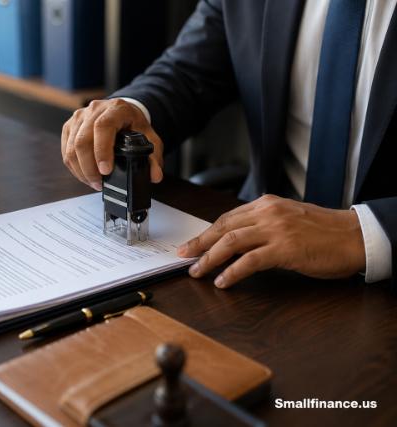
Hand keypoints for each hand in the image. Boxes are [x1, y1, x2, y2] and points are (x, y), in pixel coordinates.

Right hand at [61, 99, 163, 189]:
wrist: (122, 112)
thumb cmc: (133, 124)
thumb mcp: (150, 138)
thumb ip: (154, 157)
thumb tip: (155, 176)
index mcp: (116, 109)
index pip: (102, 127)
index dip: (102, 151)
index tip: (105, 170)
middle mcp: (94, 109)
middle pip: (82, 140)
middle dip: (89, 168)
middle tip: (100, 183)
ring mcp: (79, 117)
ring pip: (71, 147)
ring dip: (81, 170)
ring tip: (93, 182)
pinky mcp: (70, 126)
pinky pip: (66, 150)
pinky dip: (74, 167)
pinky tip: (85, 175)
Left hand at [178, 195, 365, 288]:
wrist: (354, 236)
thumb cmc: (323, 231)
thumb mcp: (287, 219)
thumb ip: (261, 225)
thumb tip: (234, 241)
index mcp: (266, 204)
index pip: (227, 218)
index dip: (206, 233)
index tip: (191, 244)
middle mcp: (267, 213)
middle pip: (222, 228)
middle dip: (199, 243)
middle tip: (183, 256)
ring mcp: (276, 230)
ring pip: (231, 242)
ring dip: (209, 258)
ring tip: (196, 271)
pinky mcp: (285, 249)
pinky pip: (249, 261)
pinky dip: (232, 272)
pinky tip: (222, 281)